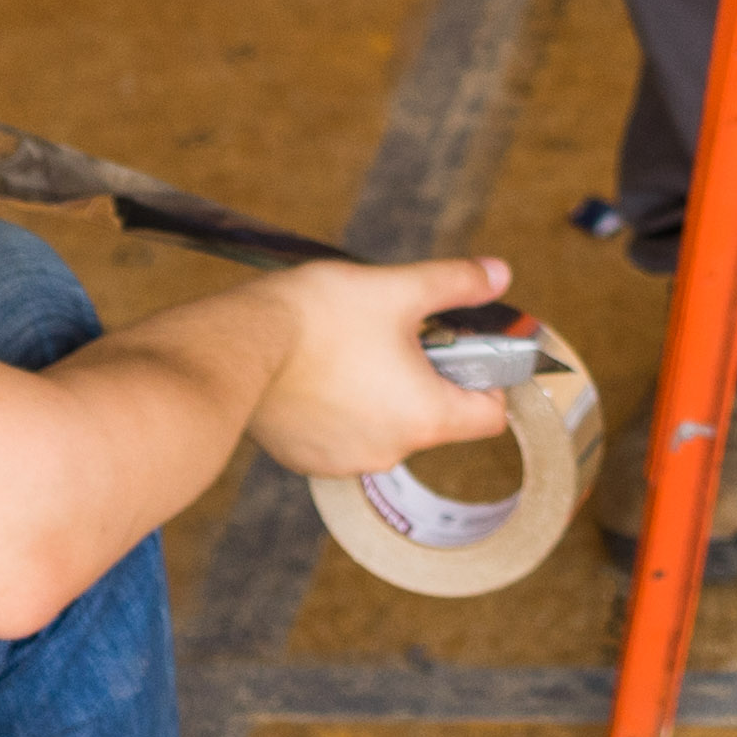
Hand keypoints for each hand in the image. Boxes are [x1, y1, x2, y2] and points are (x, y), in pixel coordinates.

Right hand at [246, 255, 523, 479]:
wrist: (235, 347)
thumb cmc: (319, 318)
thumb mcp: (398, 288)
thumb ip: (457, 283)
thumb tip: (502, 274)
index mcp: (426, 417)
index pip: (490, 415)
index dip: (488, 378)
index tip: (463, 345)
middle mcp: (390, 451)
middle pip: (437, 418)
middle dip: (428, 376)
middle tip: (400, 333)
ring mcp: (344, 461)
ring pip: (388, 425)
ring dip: (384, 393)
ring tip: (353, 348)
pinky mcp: (305, 459)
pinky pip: (344, 434)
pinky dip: (342, 409)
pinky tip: (319, 372)